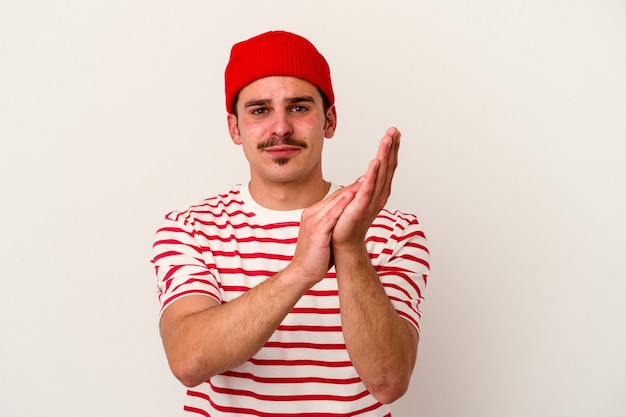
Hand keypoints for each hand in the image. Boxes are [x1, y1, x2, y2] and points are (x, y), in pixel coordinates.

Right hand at [288, 186, 357, 286]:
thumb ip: (332, 223)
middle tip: (371, 174)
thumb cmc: (316, 256)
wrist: (302, 273)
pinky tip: (352, 198)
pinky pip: (331, 216)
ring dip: (351, 191)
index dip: (352, 189)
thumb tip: (344, 217)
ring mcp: (313, 222)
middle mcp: (312, 214)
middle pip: (336, 197)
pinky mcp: (317, 231)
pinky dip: (341, 206)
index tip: (366, 180)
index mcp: (313, 214)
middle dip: (354, 186)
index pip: (335, 197)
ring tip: (365, 181)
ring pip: (334, 203)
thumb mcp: (324, 235)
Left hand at [331, 127, 400, 248]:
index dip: (391, 149)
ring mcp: (370, 201)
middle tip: (394, 130)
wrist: (343, 244)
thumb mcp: (360, 197)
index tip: (394, 132)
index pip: (387, 166)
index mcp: (378, 191)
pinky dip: (372, 175)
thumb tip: (374, 167)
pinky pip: (367, 189)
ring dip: (384, 156)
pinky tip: (375, 162)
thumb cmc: (349, 222)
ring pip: (379, 174)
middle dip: (390, 147)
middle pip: (386, 167)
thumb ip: (367, 182)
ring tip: (387, 139)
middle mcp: (378, 195)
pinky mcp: (359, 208)